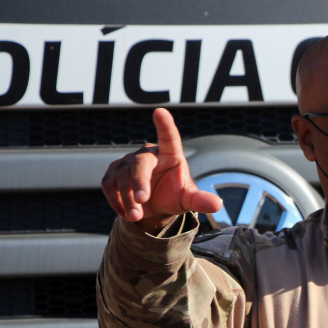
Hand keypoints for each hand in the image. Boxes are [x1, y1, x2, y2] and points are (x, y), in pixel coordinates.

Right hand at [101, 108, 221, 232]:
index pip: (169, 137)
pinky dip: (116, 201)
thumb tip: (218, 204)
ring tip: (136, 216)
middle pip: (140, 163)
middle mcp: (148, 153)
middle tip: (142, 201)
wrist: (153, 207)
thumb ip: (200, 201)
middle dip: (139, 182)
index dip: (165, 125)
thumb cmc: (174, 196)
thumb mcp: (188, 200)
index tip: (160, 112)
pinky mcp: (113, 172)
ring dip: (127, 198)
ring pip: (121, 176)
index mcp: (170, 154)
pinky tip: (127, 212)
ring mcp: (128, 161)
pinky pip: (108, 185)